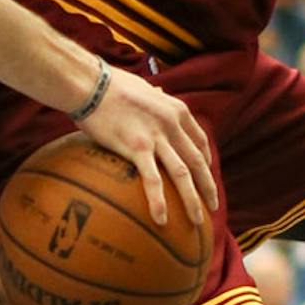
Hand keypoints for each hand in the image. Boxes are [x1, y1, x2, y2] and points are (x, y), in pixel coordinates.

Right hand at [72, 65, 218, 225]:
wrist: (91, 84)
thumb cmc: (110, 84)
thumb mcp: (143, 87)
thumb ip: (155, 96)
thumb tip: (158, 94)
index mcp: (176, 110)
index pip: (199, 140)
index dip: (207, 160)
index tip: (206, 174)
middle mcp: (172, 125)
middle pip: (197, 162)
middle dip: (208, 186)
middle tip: (213, 206)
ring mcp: (156, 137)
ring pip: (183, 174)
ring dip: (193, 200)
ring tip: (198, 221)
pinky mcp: (137, 148)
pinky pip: (153, 180)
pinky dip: (160, 202)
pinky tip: (162, 220)